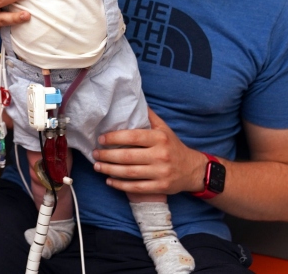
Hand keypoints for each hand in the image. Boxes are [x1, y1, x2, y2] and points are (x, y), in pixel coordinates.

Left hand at [91, 108, 205, 194]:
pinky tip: (109, 181)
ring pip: (130, 173)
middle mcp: (160, 155)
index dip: (114, 138)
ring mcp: (161, 173)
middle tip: (94, 153)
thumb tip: (134, 100)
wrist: (193, 170)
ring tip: (97, 166)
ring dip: (110, 170)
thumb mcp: (164, 128)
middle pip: (128, 156)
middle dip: (107, 155)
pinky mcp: (160, 187)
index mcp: (159, 138)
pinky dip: (121, 185)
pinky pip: (136, 187)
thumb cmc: (173, 146)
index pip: (133, 137)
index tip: (101, 139)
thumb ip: (149, 116)